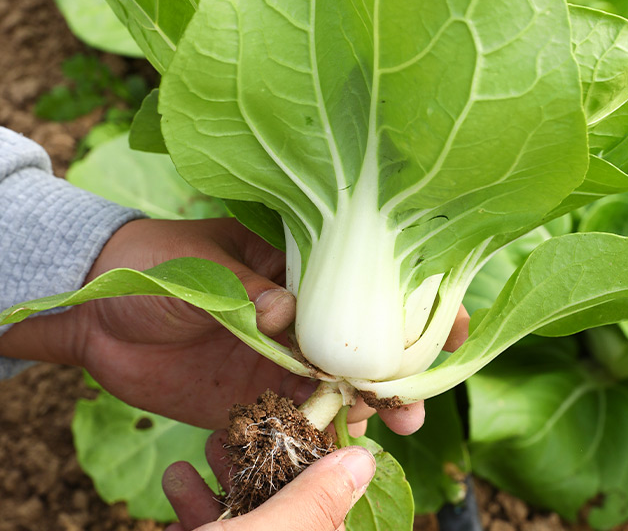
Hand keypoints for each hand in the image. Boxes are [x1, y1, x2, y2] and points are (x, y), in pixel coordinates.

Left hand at [0, 218, 468, 431]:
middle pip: (359, 343)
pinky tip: (340, 447)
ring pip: (333, 387)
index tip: (450, 319)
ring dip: (366, 406)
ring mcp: (273, 360)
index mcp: (292, 270)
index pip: (362, 285)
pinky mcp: (244, 397)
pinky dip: (316, 433)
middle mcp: (295, 317)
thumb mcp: (196, 266)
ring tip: (397, 424)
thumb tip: (286, 310)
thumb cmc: (148, 265)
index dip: (408, 300)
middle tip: (420, 395)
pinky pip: (289, 419)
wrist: (91, 314)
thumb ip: (242, 288)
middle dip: (396, 366)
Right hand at [163, 432, 375, 530]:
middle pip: (284, 515)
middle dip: (256, 468)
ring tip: (197, 453)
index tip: (292, 424)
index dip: (312, 464)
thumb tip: (362, 460)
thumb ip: (315, 503)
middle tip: (232, 434)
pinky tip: (176, 482)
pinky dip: (194, 513)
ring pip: (245, 527)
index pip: (331, 513)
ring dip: (219, 485)